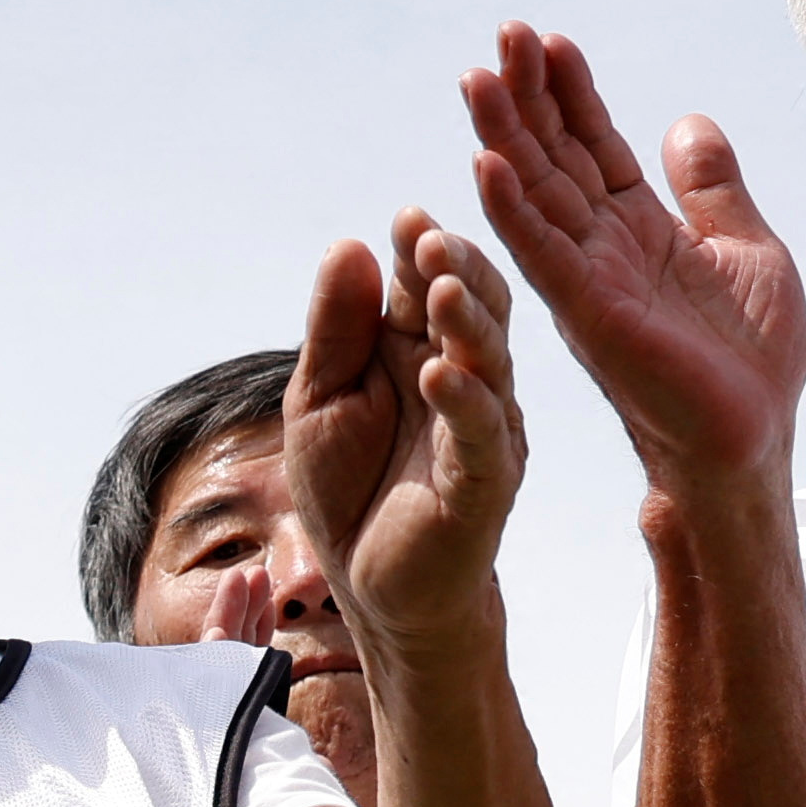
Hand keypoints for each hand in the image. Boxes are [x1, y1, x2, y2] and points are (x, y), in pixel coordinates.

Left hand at [289, 210, 524, 653]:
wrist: (374, 587)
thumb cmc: (350, 490)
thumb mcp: (320, 400)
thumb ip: (336, 329)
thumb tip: (349, 244)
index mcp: (416, 350)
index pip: (426, 286)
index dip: (420, 252)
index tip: (407, 219)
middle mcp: (460, 377)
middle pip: (468, 309)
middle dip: (452, 271)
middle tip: (432, 237)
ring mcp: (480, 425)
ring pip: (485, 361)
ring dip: (464, 323)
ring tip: (443, 286)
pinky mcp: (486, 478)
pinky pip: (480, 433)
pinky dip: (463, 400)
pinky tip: (441, 372)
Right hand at [460, 29, 805, 489]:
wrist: (750, 439)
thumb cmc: (751, 361)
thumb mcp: (749, 250)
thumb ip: (713, 190)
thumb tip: (687, 124)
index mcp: (638, 229)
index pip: (594, 148)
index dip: (573, 94)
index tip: (550, 42)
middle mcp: (599, 249)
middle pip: (554, 158)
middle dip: (527, 96)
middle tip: (502, 35)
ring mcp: (587, 281)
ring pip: (534, 195)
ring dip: (504, 136)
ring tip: (478, 77)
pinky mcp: (588, 315)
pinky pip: (541, 254)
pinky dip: (512, 209)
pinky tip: (486, 164)